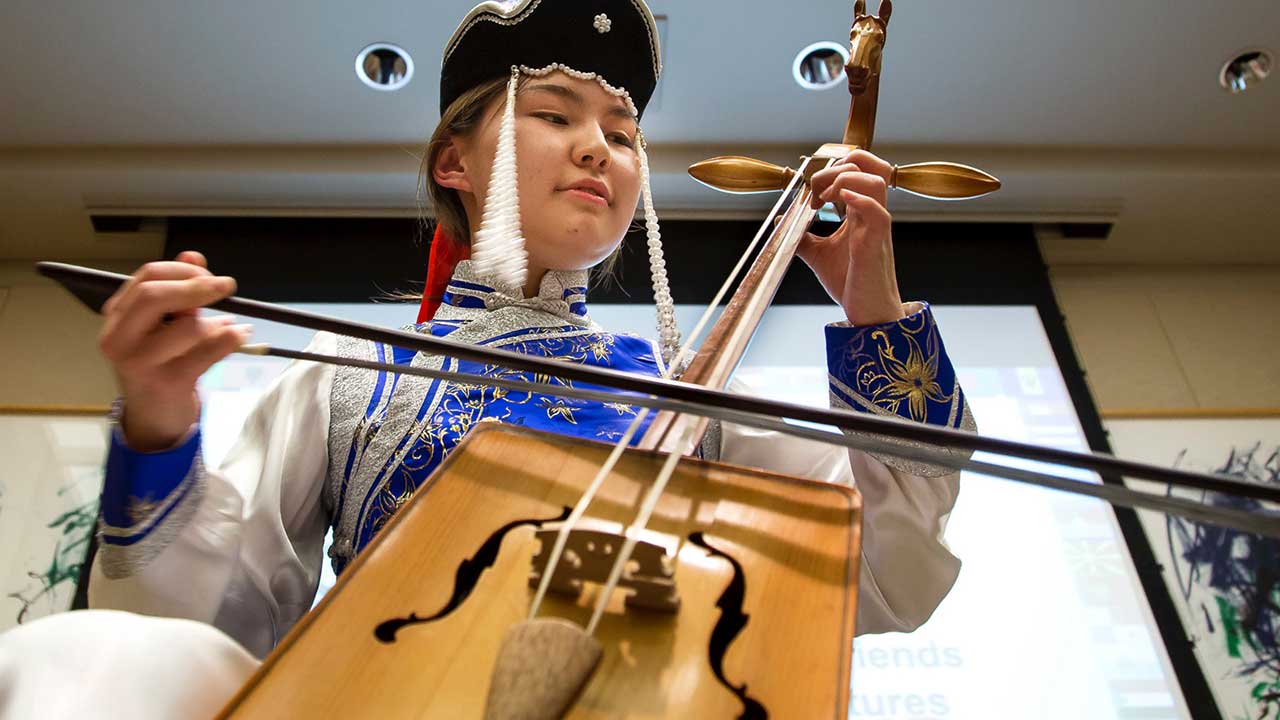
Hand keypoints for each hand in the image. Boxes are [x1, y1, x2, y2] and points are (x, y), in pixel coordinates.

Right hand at [97, 250, 247, 450]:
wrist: (154, 414)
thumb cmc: (159, 362)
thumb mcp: (163, 323)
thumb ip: (177, 290)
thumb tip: (194, 254)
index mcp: (115, 318)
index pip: (145, 278)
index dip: (181, 269)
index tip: (208, 273)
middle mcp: (119, 339)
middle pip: (154, 296)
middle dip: (196, 285)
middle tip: (226, 285)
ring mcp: (140, 363)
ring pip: (187, 326)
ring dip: (215, 323)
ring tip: (227, 327)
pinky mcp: (167, 383)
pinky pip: (208, 352)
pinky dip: (231, 339)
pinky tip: (240, 334)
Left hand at [796, 148, 904, 325]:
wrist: (865, 310)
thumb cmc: (849, 282)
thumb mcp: (818, 255)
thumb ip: (803, 238)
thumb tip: (781, 223)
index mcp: (860, 211)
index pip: (859, 168)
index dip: (834, 168)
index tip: (811, 194)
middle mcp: (871, 213)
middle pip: (869, 165)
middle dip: (836, 167)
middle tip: (815, 191)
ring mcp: (876, 225)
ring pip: (875, 181)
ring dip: (844, 180)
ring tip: (823, 198)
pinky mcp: (876, 242)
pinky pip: (877, 212)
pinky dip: (858, 200)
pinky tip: (839, 203)